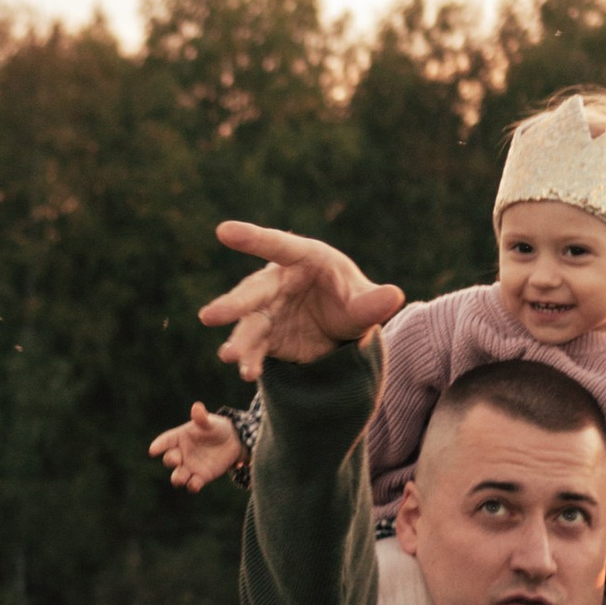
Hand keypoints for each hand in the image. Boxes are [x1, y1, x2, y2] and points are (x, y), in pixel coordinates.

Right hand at [150, 402, 244, 490]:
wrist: (233, 442)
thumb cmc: (217, 428)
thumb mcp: (210, 422)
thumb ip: (202, 418)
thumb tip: (197, 407)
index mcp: (179, 437)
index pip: (165, 441)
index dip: (159, 445)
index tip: (153, 450)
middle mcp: (181, 453)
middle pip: (170, 460)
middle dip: (170, 460)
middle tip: (175, 459)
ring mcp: (189, 467)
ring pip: (178, 476)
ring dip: (177, 478)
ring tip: (181, 478)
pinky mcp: (200, 478)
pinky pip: (193, 485)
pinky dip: (192, 486)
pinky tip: (195, 484)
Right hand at [199, 222, 403, 378]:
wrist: (341, 329)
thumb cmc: (351, 299)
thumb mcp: (364, 301)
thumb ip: (374, 302)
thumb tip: (394, 296)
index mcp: (305, 258)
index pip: (278, 246)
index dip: (252, 239)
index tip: (224, 231)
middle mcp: (279, 281)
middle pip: (254, 291)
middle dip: (233, 304)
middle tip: (211, 316)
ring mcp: (269, 310)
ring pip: (249, 323)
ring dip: (239, 340)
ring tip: (229, 357)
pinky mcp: (267, 335)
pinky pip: (256, 347)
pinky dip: (251, 359)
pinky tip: (247, 373)